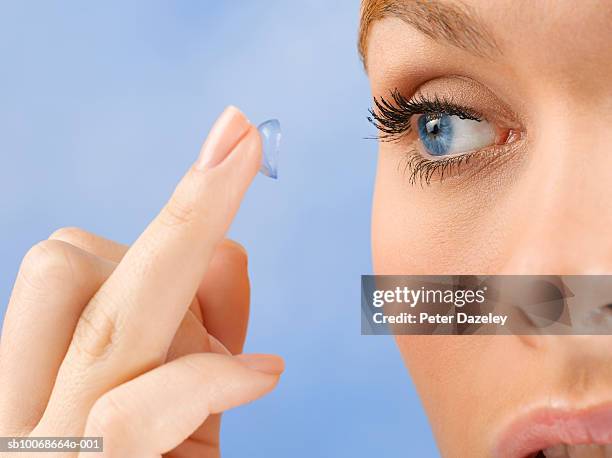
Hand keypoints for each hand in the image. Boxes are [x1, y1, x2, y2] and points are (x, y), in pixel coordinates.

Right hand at [0, 106, 283, 456]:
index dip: (168, 229)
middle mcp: (23, 401)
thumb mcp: (184, 405)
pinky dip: (201, 382)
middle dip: (184, 202)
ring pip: (104, 318)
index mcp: (46, 368)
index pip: (75, 264)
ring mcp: (42, 445)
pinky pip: (132, 412)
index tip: (233, 150)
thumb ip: (196, 329)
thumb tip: (225, 251)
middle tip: (241, 133)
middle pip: (75, 262)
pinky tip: (263, 374)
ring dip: (192, 307)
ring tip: (243, 363)